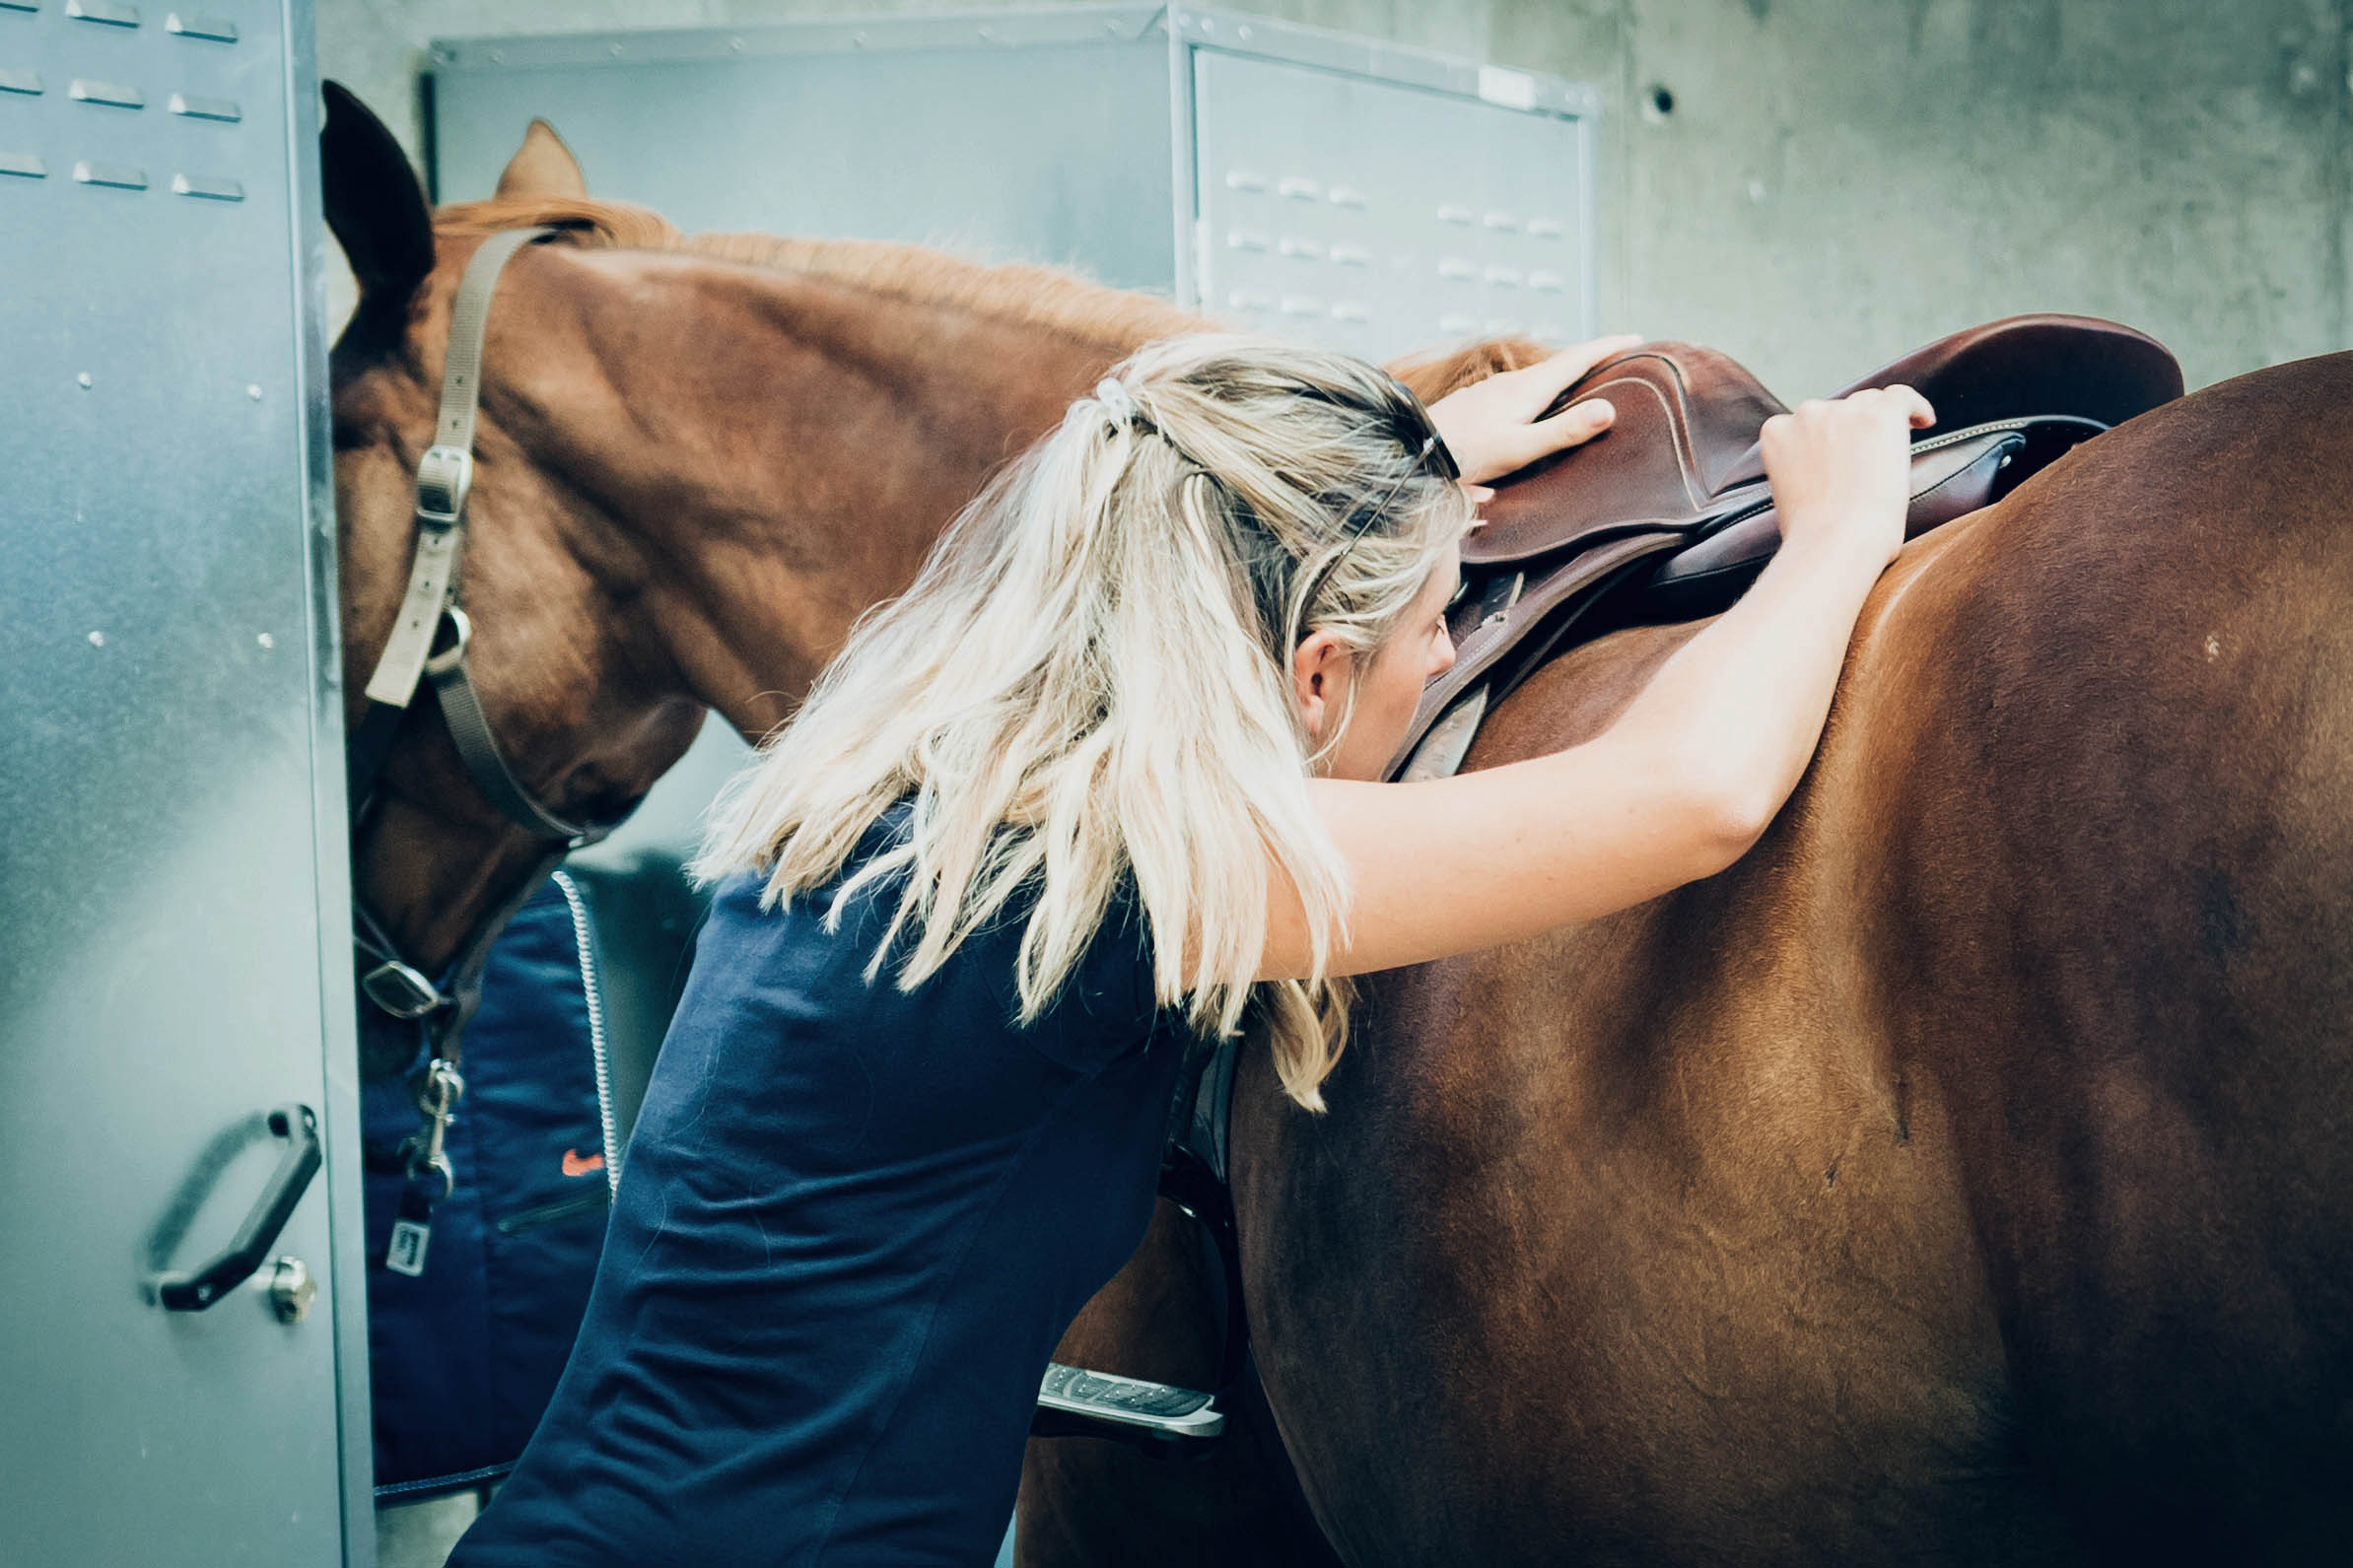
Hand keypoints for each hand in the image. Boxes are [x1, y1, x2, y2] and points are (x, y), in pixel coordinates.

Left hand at [1425, 333, 1645, 487]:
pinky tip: (1537, 402)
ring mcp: (1493, 391)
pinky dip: (1543, 388)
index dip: (1608, 347)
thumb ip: (1564, 431)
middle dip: (1592, 358)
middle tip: (1620, 355)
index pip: (1577, 359)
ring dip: (1566, 374)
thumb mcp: (1520, 449)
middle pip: (1561, 364)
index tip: (1637, 339)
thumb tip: (1609, 409)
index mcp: (1528, 388)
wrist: (1413, 451)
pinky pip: (1522, 389)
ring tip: (1586, 379)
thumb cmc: (1465, 455)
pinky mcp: (1480, 404)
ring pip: (1539, 376)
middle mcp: (1512, 383)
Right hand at [1758, 385, 1936, 571]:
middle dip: (1852, 431)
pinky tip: (1924, 422)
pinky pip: (1903, 398)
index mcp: (1777, 432)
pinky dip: (1917, 409)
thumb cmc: (1812, 536)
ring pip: (1870, 404)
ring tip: (1894, 454)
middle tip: (1868, 462)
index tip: (1842, 456)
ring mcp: (1844, 411)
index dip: (1828, 438)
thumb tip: (1826, 471)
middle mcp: (1807, 414)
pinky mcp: (1880, 415)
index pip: (1807, 422)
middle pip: (1839, 410)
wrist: (1833, 544)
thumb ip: (1800, 469)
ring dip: (1880, 424)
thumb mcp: (1788, 494)